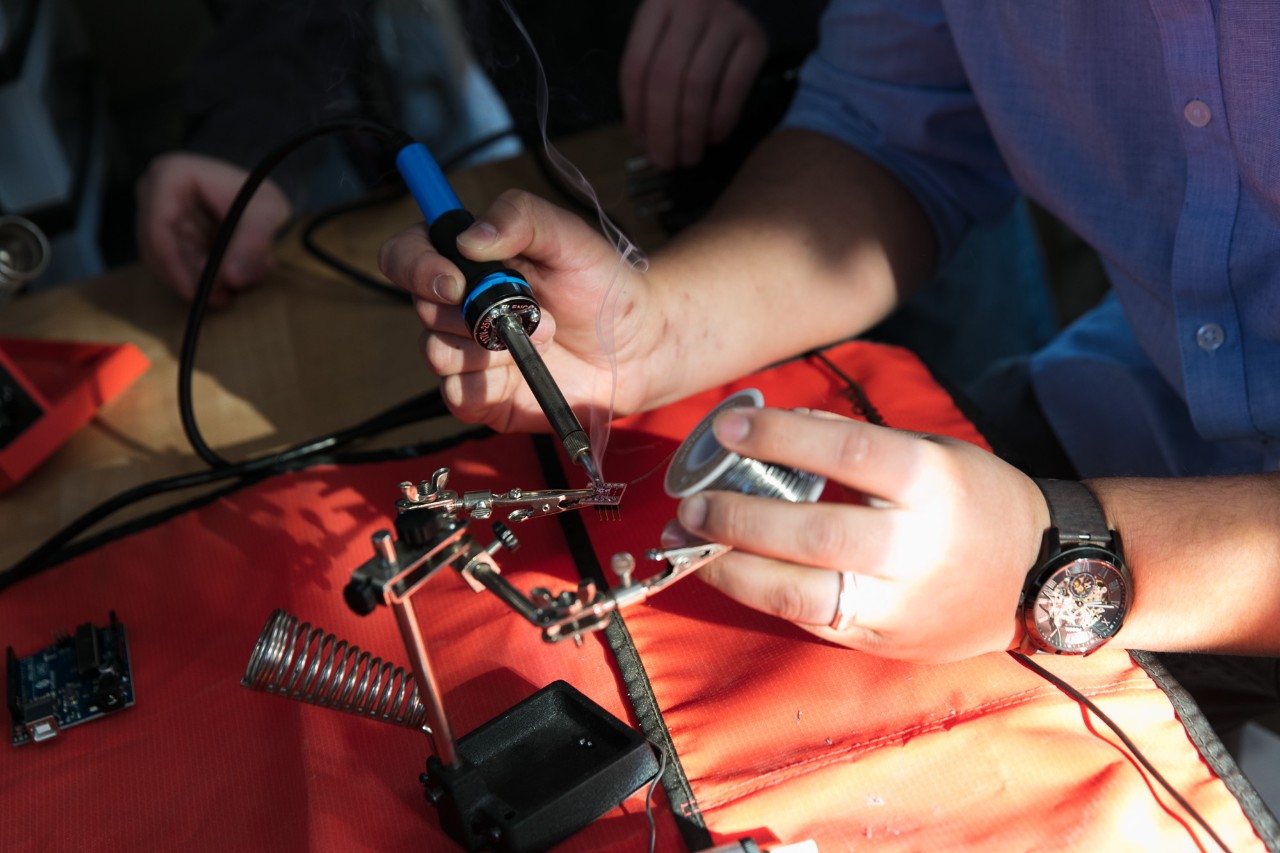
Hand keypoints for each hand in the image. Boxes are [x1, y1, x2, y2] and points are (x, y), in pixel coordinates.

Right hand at [136, 153, 290, 304]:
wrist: (257, 199)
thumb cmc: (260, 197)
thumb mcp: (267, 212)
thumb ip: (254, 241)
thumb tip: (233, 278)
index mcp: (171, 174)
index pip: (159, 226)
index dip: (174, 265)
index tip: (197, 293)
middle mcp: (152, 190)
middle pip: (157, 247)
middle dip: (190, 277)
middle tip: (222, 298)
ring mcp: (152, 211)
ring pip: (161, 260)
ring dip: (194, 281)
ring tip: (229, 292)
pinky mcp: (160, 232)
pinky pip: (170, 263)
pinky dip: (195, 278)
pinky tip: (223, 284)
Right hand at [377, 189, 662, 432]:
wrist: (638, 346)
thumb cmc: (602, 288)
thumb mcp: (570, 237)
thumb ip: (521, 218)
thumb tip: (469, 237)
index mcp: (471, 260)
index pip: (407, 254)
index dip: (416, 265)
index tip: (455, 280)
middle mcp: (461, 304)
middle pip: (419, 306)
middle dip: (474, 311)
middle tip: (529, 309)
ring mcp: (469, 352)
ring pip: (435, 351)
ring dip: (489, 348)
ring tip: (541, 337)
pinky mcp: (482, 395)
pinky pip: (455, 395)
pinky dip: (486, 385)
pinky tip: (523, 370)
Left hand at [620, 0, 767, 169]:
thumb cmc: (690, 29)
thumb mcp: (661, 37)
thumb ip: (650, 77)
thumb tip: (646, 138)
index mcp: (656, 6)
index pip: (636, 67)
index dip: (636, 112)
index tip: (641, 143)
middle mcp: (690, 6)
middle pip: (666, 78)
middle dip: (663, 128)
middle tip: (666, 162)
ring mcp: (726, 20)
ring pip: (698, 84)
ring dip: (691, 130)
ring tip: (689, 156)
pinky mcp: (755, 37)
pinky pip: (734, 86)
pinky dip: (722, 118)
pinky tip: (714, 137)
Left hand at [667, 407, 1050, 662]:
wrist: (1042, 577)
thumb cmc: (975, 500)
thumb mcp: (930, 451)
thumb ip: (854, 442)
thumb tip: (776, 428)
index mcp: (929, 482)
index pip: (842, 452)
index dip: (777, 438)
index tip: (727, 428)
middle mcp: (914, 546)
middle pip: (810, 532)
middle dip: (738, 516)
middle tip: (691, 502)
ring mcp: (898, 602)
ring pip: (799, 593)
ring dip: (733, 569)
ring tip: (691, 545)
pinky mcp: (884, 641)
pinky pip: (809, 620)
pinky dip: (760, 595)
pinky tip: (729, 572)